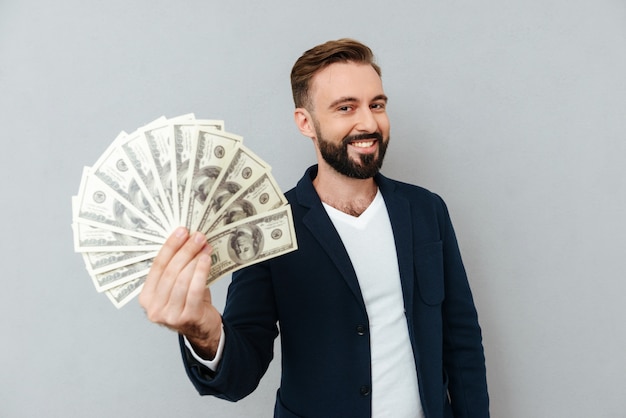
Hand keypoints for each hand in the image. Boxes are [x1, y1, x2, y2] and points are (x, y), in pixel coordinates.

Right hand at [139, 227, 221, 358]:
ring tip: (204, 246)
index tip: (181, 231)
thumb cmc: (189, 303)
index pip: (157, 267)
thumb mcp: (177, 286)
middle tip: (197, 236)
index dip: (169, 247)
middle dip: (185, 250)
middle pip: (170, 272)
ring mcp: (169, 315)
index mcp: (146, 297)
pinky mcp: (187, 317)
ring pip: (181, 279)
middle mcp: (154, 308)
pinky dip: (201, 271)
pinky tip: (206, 260)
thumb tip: (187, 238)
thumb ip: (177, 268)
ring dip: (194, 259)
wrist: (203, 330)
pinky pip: (194, 289)